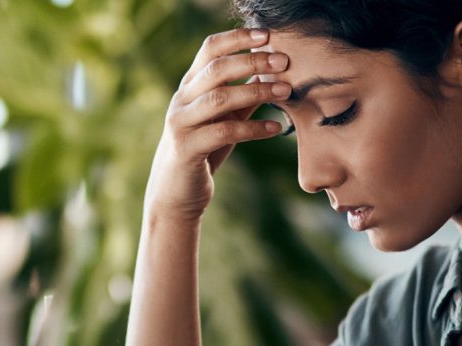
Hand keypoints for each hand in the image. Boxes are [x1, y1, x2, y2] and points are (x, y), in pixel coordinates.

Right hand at [144, 28, 292, 221]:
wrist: (175, 195)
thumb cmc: (203, 152)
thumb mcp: (224, 120)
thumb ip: (243, 98)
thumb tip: (273, 74)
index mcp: (190, 87)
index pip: (210, 49)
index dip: (237, 38)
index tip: (267, 34)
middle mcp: (181, 100)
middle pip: (215, 68)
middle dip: (252, 61)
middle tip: (284, 60)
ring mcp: (180, 123)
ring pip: (219, 98)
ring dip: (256, 91)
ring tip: (286, 90)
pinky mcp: (186, 148)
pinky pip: (223, 132)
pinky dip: (253, 128)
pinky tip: (276, 128)